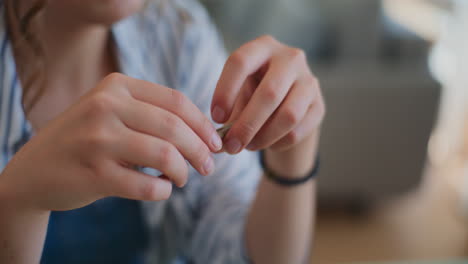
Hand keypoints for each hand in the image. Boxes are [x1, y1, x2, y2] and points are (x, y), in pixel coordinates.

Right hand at [0, 73, 221, 211]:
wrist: (34, 170)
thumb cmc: (85, 140)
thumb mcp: (111, 112)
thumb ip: (150, 114)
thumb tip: (205, 135)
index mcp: (116, 86)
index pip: (177, 101)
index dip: (203, 125)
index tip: (215, 143)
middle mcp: (105, 106)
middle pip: (175, 127)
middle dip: (200, 151)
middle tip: (208, 167)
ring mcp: (97, 139)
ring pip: (165, 154)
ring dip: (184, 171)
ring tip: (183, 179)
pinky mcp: (94, 173)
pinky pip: (148, 185)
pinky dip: (163, 191)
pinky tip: (161, 189)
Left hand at [211, 35, 324, 153]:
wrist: (287, 102)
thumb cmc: (253, 94)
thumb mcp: (238, 94)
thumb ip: (227, 114)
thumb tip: (219, 144)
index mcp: (262, 47)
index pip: (240, 62)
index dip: (225, 91)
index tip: (217, 117)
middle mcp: (290, 58)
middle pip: (269, 93)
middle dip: (247, 124)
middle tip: (232, 145)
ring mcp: (309, 81)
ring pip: (288, 115)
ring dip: (264, 137)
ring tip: (248, 146)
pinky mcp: (319, 105)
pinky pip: (298, 130)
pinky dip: (278, 143)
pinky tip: (268, 143)